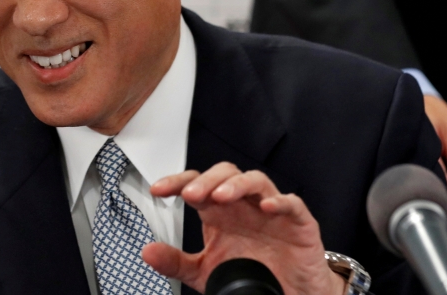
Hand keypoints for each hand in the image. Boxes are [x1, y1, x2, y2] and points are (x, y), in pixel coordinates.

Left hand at [144, 163, 345, 294]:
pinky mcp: (299, 223)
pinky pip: (292, 203)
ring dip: (236, 184)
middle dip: (206, 180)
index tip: (158, 190)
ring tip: (220, 195)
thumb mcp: (206, 270)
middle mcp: (244, 205)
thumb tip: (147, 252)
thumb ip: (177, 262)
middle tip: (191, 194)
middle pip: (225, 174)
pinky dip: (280, 201)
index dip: (177, 182)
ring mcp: (272, 211)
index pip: (197, 185)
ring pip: (255, 180)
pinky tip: (265, 206)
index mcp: (220, 212)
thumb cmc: (252, 272)